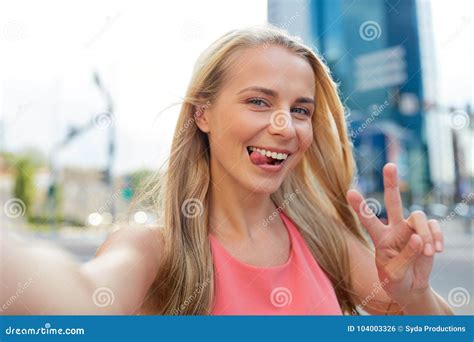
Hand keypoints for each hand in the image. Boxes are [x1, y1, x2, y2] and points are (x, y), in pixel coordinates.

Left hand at [346, 163, 443, 305]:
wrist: (410, 288)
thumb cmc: (395, 281)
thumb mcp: (395, 274)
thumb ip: (405, 256)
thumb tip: (418, 237)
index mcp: (380, 238)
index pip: (368, 220)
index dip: (360, 206)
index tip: (349, 192)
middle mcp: (394, 229)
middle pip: (392, 201)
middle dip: (391, 183)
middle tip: (389, 165)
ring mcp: (410, 229)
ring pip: (419, 217)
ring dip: (426, 234)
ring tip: (429, 252)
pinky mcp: (426, 232)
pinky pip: (434, 226)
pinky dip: (437, 237)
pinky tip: (437, 250)